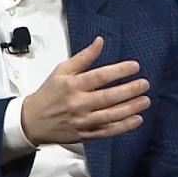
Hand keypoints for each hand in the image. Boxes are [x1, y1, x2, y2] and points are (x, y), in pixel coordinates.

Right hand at [20, 36, 150, 145]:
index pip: (99, 76)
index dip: (119, 71)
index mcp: (72, 85)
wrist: (32, 121)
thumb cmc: (48, 94)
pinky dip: (124, 126)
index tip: (134, 66)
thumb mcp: (62, 70)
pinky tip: (137, 119)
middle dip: (130, 90)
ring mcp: (82, 121)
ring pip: (111, 115)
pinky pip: (108, 131)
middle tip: (145, 84)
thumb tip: (100, 41)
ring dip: (131, 108)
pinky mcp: (85, 135)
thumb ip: (83, 57)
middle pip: (108, 97)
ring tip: (145, 100)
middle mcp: (78, 103)